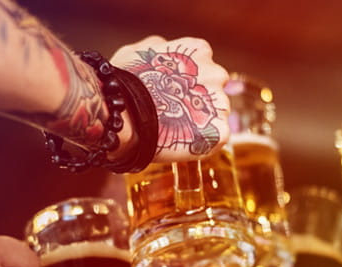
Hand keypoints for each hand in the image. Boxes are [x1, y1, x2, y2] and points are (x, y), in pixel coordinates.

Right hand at [111, 36, 230, 162]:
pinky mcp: (220, 132)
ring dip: (199, 122)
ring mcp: (220, 103)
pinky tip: (181, 142)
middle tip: (172, 112)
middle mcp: (216, 74)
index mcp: (199, 51)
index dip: (187, 82)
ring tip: (173, 128)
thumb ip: (159, 47)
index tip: (172, 92)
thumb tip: (163, 47)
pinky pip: (216, 138)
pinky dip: (202, 143)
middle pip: (213, 90)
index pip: (203, 66)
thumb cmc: (123, 83)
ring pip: (216, 115)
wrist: (121, 115)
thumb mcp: (137, 51)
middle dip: (196, 101)